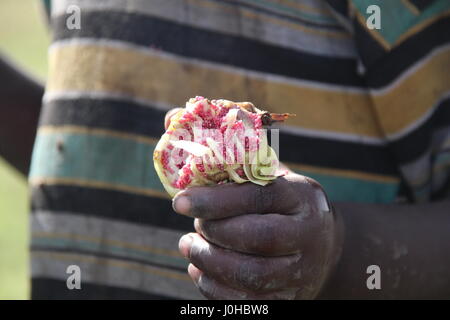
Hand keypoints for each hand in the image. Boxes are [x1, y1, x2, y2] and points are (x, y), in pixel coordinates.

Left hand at [172, 173, 343, 298]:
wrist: (324, 247)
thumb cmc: (285, 206)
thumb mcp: (273, 179)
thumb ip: (238, 168)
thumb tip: (187, 150)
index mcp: (302, 197)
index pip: (259, 197)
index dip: (216, 200)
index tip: (180, 201)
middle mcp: (308, 235)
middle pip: (258, 238)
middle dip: (215, 231)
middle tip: (194, 224)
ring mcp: (301, 271)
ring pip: (252, 275)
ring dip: (209, 261)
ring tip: (188, 245)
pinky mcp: (289, 299)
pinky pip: (249, 302)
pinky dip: (215, 288)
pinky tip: (199, 270)